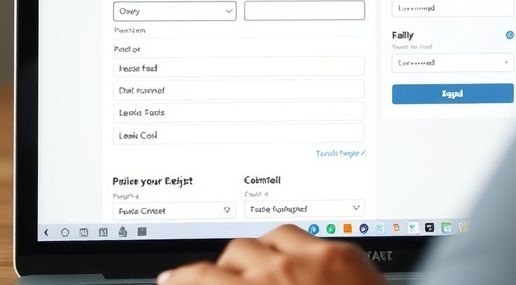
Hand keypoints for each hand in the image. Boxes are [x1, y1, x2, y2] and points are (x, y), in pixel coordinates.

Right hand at [158, 224, 387, 284]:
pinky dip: (294, 247)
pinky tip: (298, 259)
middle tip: (228, 280)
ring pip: (268, 237)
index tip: (172, 279)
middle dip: (227, 268)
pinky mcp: (342, 251)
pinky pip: (305, 235)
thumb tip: (221, 283)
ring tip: (264, 266)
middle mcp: (280, 274)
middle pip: (234, 253)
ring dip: (260, 252)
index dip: (181, 278)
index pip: (202, 278)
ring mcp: (313, 258)